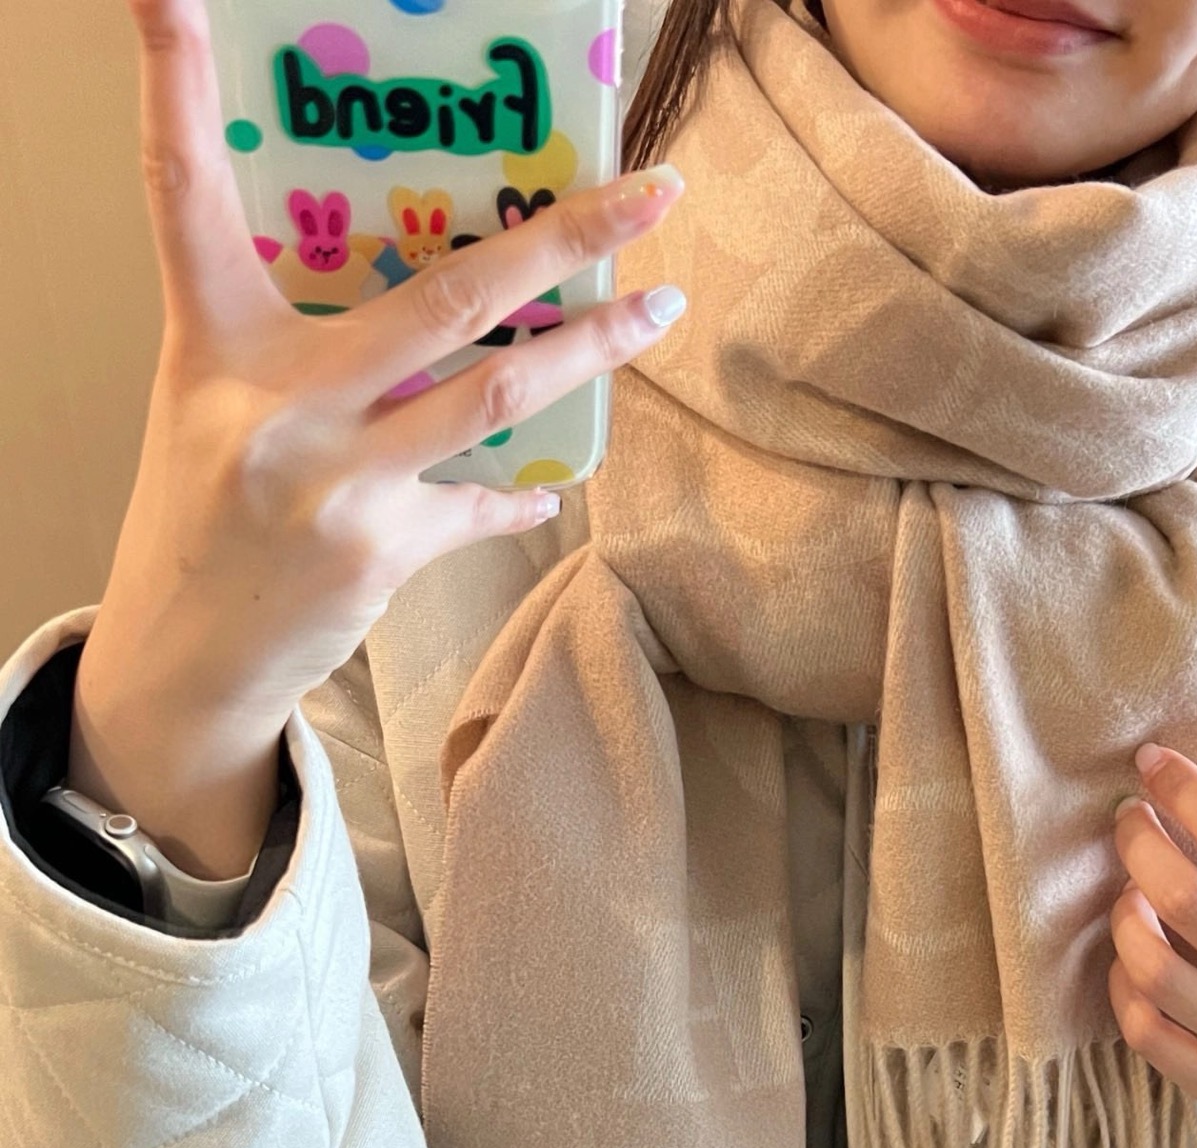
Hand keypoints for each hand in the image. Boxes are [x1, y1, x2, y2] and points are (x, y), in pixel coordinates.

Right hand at [86, 0, 687, 731]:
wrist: (187, 656)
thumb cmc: (205, 512)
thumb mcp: (219, 401)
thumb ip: (304, 343)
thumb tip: (438, 298)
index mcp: (213, 341)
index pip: (185, 190)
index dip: (174, 82)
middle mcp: (276, 402)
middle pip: (444, 291)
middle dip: (564, 234)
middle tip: (651, 189)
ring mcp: (336, 480)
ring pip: (497, 390)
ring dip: (594, 348)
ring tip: (660, 310)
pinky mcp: (382, 551)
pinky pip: (484, 499)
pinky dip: (522, 487)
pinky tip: (553, 478)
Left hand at [1108, 745, 1196, 1147]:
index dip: (1190, 794)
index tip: (1155, 765)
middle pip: (1189, 903)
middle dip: (1141, 845)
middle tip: (1130, 822)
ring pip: (1156, 972)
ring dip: (1125, 918)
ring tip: (1129, 895)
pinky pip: (1148, 1035)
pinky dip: (1125, 988)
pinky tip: (1133, 963)